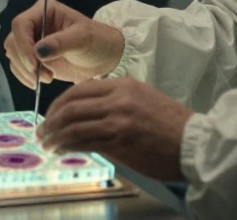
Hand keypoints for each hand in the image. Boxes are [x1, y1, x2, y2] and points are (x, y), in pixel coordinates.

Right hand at [3, 0, 124, 87]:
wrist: (104, 57)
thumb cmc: (97, 40)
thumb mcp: (83, 38)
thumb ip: (61, 42)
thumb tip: (38, 51)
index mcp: (44, 11)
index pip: (20, 24)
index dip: (23, 44)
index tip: (35, 63)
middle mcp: (34, 24)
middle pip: (13, 41)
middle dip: (24, 61)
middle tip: (44, 75)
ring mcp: (32, 42)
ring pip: (13, 55)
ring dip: (25, 70)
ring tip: (47, 78)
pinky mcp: (33, 58)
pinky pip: (18, 67)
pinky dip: (24, 77)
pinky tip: (39, 82)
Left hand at [38, 78, 191, 180]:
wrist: (195, 144)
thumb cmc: (172, 126)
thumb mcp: (142, 102)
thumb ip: (115, 105)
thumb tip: (87, 118)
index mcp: (124, 85)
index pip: (79, 89)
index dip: (59, 103)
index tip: (50, 115)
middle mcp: (118, 98)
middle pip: (71, 105)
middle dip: (50, 120)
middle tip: (41, 131)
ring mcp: (118, 119)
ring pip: (73, 123)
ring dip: (54, 135)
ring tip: (46, 144)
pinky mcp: (120, 140)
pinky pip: (84, 140)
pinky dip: (66, 145)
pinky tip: (60, 150)